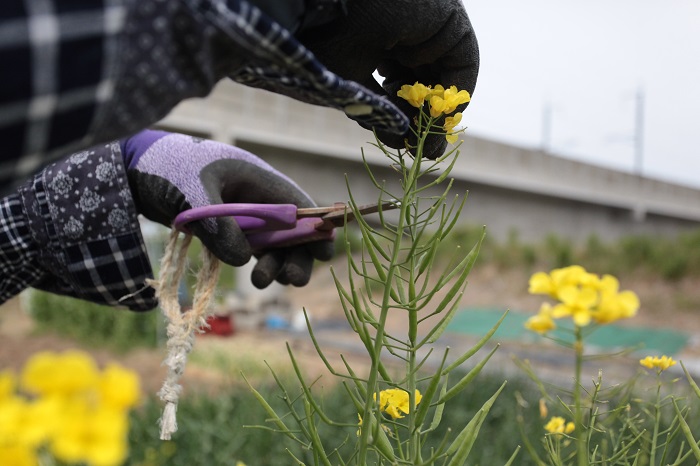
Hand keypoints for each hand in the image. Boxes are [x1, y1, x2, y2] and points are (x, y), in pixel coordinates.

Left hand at [122, 130, 333, 287]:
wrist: (133, 171)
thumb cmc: (167, 168)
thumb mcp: (192, 191)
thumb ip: (218, 224)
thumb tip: (242, 260)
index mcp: (258, 180)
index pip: (298, 205)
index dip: (317, 228)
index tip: (324, 253)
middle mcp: (257, 200)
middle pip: (291, 232)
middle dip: (297, 256)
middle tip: (290, 280)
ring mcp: (243, 217)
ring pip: (273, 246)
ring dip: (275, 266)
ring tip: (259, 282)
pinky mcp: (227, 231)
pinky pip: (251, 251)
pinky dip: (256, 265)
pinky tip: (252, 277)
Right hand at [297, 0, 478, 158]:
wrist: (327, 9)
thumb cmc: (328, 41)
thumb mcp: (352, 85)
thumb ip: (378, 112)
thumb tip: (400, 141)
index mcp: (383, 40)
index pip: (404, 86)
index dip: (406, 118)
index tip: (406, 147)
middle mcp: (409, 31)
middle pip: (426, 83)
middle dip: (423, 120)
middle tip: (420, 151)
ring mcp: (430, 25)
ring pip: (443, 76)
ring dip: (436, 113)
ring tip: (423, 140)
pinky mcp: (450, 20)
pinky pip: (463, 64)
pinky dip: (452, 95)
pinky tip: (436, 122)